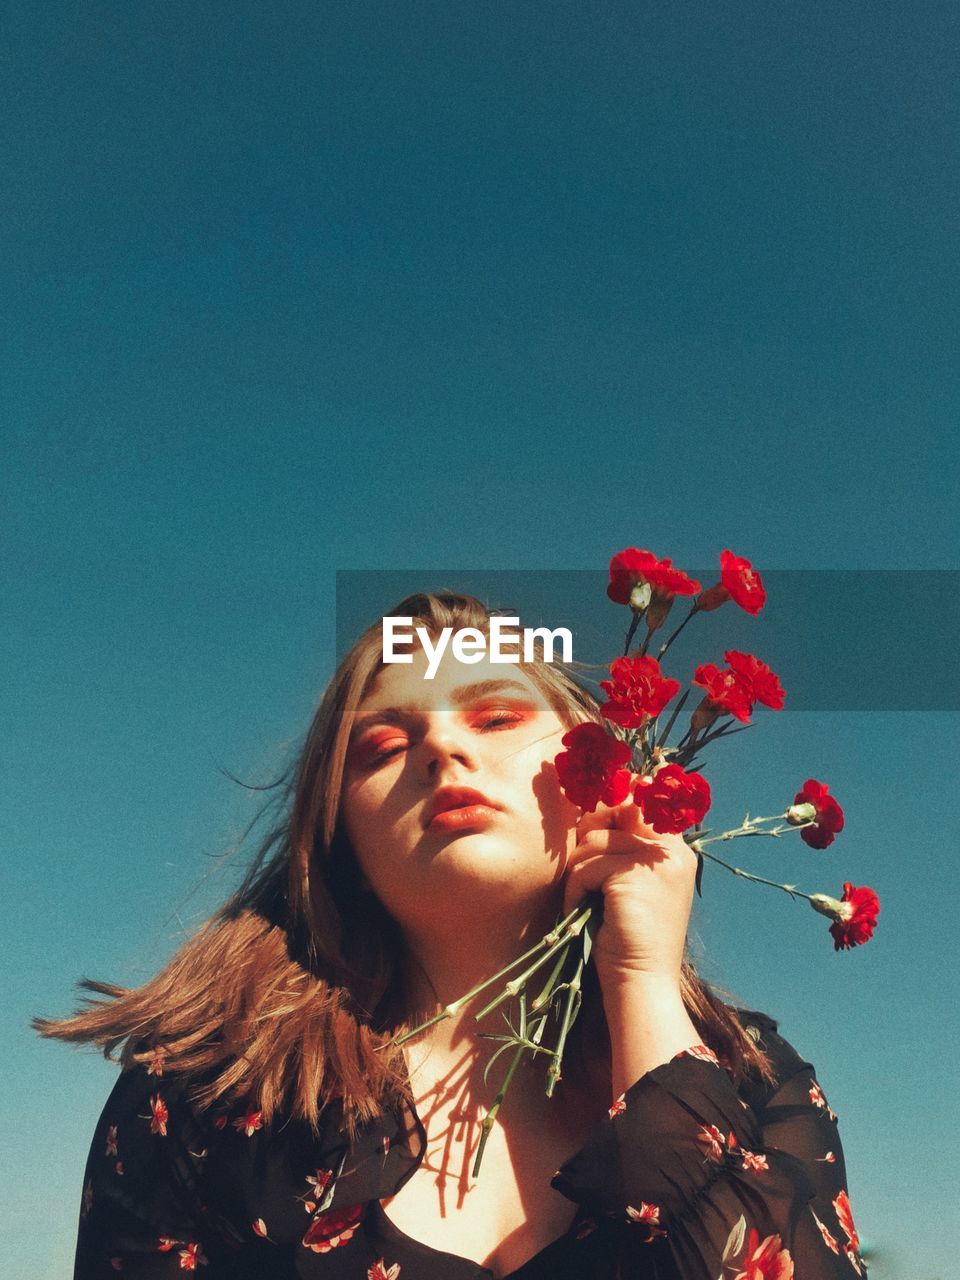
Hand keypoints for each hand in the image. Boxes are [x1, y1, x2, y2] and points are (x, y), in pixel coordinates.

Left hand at [562, 796, 698, 992]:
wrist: (642, 982)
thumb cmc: (630, 938)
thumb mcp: (632, 886)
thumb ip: (623, 849)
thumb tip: (591, 814)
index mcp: (676, 852)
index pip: (647, 801)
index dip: (617, 801)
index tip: (594, 820)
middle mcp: (672, 850)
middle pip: (618, 809)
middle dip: (590, 832)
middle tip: (583, 866)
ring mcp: (656, 860)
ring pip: (594, 841)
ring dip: (579, 872)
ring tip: (585, 901)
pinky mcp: (633, 873)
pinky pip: (585, 867)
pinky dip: (575, 891)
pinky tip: (581, 913)